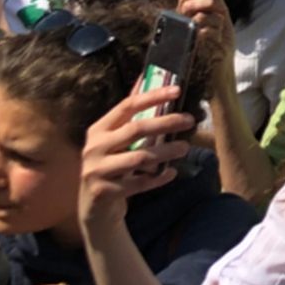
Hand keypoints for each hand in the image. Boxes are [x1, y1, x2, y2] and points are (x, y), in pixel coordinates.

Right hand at [77, 84, 195, 234]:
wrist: (94, 209)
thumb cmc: (111, 166)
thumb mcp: (115, 140)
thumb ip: (130, 114)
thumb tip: (147, 75)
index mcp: (98, 130)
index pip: (127, 105)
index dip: (153, 96)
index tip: (177, 90)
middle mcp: (94, 148)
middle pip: (136, 129)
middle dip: (166, 123)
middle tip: (190, 120)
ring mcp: (96, 171)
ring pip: (139, 157)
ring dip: (166, 151)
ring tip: (185, 147)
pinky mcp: (103, 192)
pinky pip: (139, 183)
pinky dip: (158, 178)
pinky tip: (171, 172)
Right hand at [178, 0, 235, 76]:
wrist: (223, 64)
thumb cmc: (220, 40)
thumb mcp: (220, 14)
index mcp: (188, 14)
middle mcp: (182, 23)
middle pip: (188, 4)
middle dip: (207, 2)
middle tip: (220, 7)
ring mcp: (184, 35)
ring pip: (200, 17)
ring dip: (217, 21)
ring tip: (220, 29)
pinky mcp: (189, 47)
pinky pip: (203, 31)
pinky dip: (216, 33)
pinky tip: (217, 40)